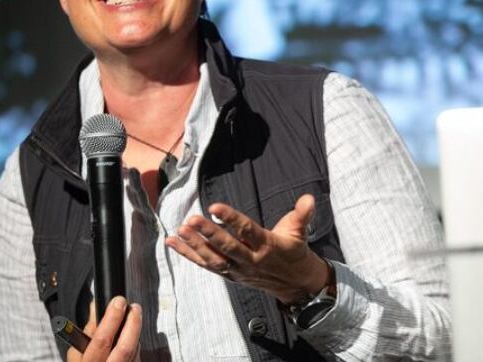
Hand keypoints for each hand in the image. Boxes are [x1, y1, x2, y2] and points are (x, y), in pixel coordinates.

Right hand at [66, 297, 141, 361]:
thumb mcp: (78, 352)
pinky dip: (135, 343)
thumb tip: (97, 306)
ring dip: (135, 331)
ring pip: (134, 351)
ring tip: (134, 315)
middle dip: (132, 323)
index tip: (118, 301)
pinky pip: (136, 356)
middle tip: (134, 307)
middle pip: (125, 348)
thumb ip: (87, 331)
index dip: (112, 318)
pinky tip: (132, 335)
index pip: (101, 341)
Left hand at [165, 194, 329, 303]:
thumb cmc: (294, 250)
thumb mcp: (300, 231)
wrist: (294, 283)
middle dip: (208, 235)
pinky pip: (207, 265)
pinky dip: (189, 255)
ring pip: (213, 259)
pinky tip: (173, 243)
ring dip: (194, 246)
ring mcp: (238, 270)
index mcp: (267, 245)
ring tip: (179, 232)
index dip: (231, 219)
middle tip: (191, 220)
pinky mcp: (229, 274)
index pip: (247, 231)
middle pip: (227, 248)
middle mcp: (251, 260)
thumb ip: (302, 214)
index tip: (215, 207)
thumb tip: (310, 198)